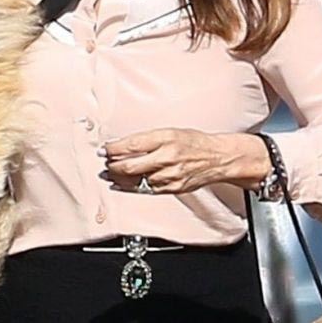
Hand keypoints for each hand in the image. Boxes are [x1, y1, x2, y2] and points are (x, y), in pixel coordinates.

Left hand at [103, 128, 270, 194]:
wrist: (218, 158)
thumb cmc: (194, 143)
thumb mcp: (170, 132)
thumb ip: (148, 140)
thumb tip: (123, 146)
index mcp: (165, 138)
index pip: (131, 145)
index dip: (113, 149)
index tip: (104, 150)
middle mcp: (166, 157)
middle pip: (129, 166)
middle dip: (112, 166)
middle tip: (105, 164)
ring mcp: (169, 175)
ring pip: (135, 180)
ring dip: (119, 178)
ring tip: (110, 174)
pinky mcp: (171, 188)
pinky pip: (145, 190)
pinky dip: (130, 188)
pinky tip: (121, 185)